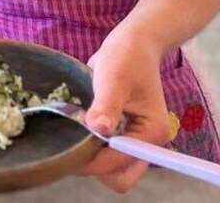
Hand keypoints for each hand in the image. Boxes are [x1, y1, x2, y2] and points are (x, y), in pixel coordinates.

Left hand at [78, 31, 169, 192]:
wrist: (133, 44)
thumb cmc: (126, 57)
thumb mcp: (114, 77)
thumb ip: (106, 105)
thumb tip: (99, 130)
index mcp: (152, 132)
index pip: (120, 161)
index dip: (94, 162)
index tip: (68, 154)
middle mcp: (147, 143)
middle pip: (121, 176)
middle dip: (95, 168)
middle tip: (70, 146)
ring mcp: (135, 141)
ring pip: (113, 170)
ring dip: (92, 159)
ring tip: (74, 134)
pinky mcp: (124, 137)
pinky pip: (107, 156)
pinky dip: (92, 150)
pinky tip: (79, 132)